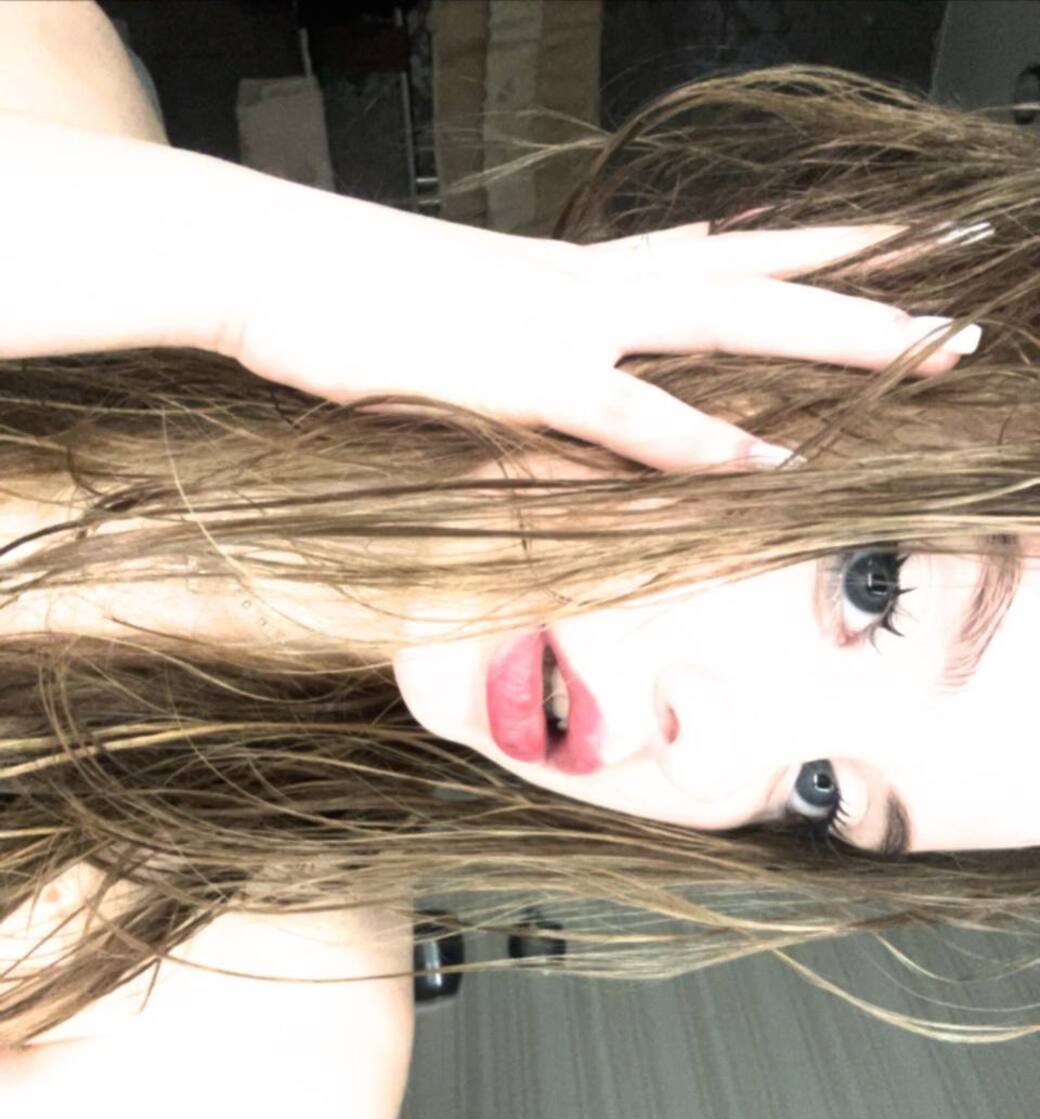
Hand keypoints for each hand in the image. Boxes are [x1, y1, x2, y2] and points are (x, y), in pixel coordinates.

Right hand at [219, 190, 979, 472]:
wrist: (262, 262)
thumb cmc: (351, 295)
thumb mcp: (458, 322)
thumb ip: (533, 352)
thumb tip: (583, 389)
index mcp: (576, 274)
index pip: (721, 253)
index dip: (811, 253)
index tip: (888, 255)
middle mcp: (587, 286)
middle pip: (755, 277)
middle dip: (863, 290)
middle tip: (960, 304)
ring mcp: (557, 322)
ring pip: (723, 321)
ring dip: (828, 338)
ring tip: (924, 353)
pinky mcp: (513, 374)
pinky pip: (629, 414)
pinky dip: (701, 440)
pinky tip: (772, 459)